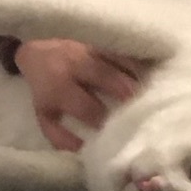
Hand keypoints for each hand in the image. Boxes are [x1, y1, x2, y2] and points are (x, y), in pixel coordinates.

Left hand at [14, 38, 140, 150]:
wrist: (36, 51)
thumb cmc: (45, 89)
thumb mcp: (45, 115)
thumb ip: (60, 136)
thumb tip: (84, 151)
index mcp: (59, 87)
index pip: (87, 107)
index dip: (105, 121)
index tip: (120, 132)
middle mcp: (75, 64)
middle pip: (107, 77)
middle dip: (128, 94)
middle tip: (145, 109)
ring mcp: (90, 48)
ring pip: (119, 59)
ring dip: (137, 76)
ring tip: (155, 91)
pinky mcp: (100, 39)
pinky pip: (123, 49)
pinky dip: (138, 61)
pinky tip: (151, 73)